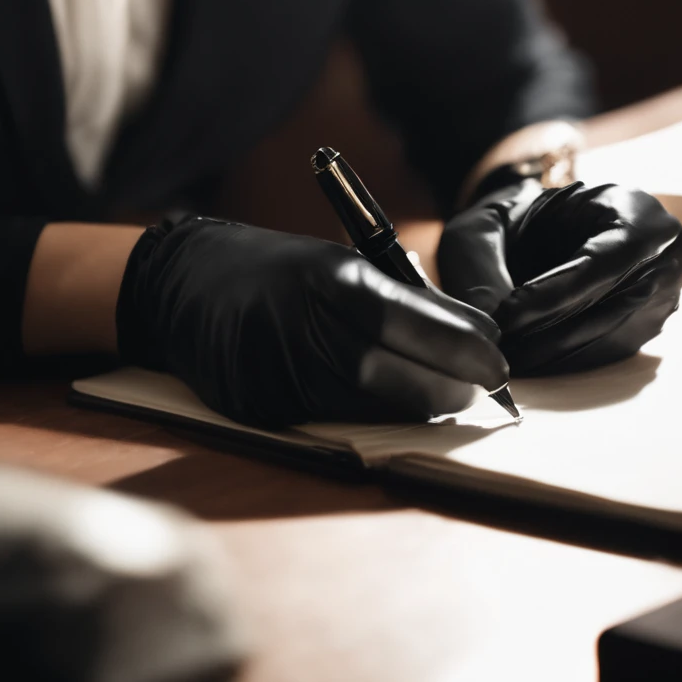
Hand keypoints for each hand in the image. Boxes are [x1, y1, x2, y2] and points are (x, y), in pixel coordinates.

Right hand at [117, 215, 509, 428]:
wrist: (183, 282)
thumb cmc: (276, 268)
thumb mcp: (336, 262)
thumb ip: (398, 297)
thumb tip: (470, 336)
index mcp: (323, 274)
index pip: (406, 317)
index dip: (459, 343)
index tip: (497, 356)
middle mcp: (297, 321)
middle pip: (390, 372)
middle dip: (447, 385)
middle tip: (483, 386)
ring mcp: (273, 368)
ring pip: (365, 404)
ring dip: (414, 405)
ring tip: (447, 394)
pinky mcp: (256, 407)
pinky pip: (329, 419)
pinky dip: (368, 415)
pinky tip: (392, 404)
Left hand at [436, 180, 681, 375]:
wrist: (568, 223)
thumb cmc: (532, 213)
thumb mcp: (504, 217)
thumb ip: (489, 258)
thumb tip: (489, 318)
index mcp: (640, 218)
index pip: (596, 266)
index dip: (551, 295)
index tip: (505, 315)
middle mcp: (665, 261)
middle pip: (606, 310)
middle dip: (547, 333)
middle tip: (497, 348)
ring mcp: (664, 301)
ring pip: (607, 340)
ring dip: (554, 355)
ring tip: (505, 358)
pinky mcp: (649, 330)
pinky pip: (608, 355)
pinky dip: (567, 362)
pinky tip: (531, 362)